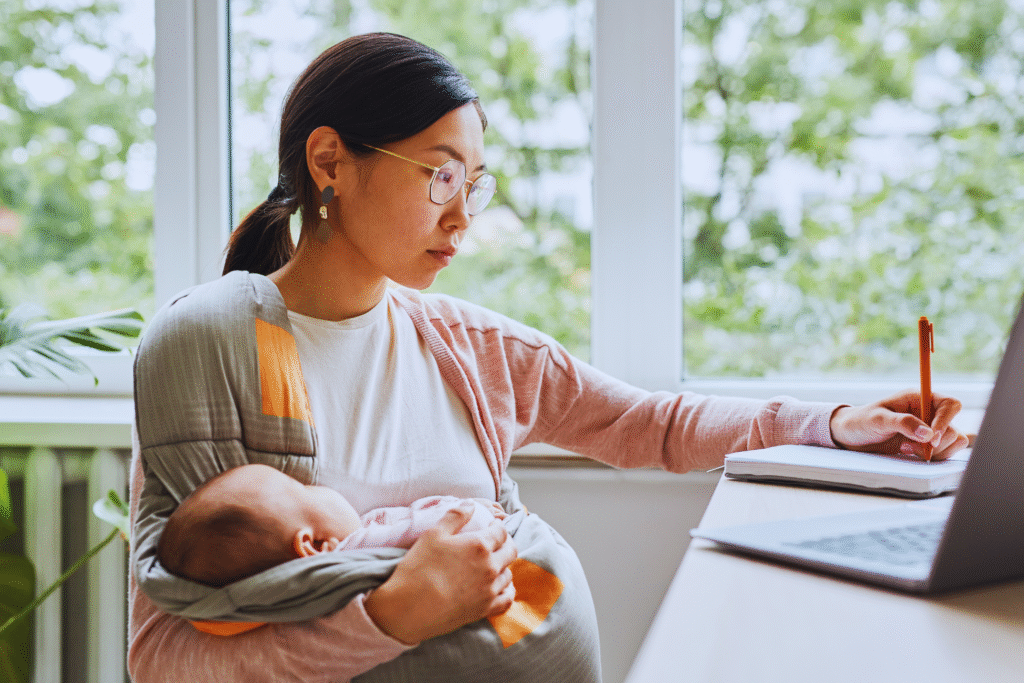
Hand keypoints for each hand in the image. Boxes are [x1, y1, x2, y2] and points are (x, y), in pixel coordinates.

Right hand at [364, 501, 516, 643]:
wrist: (409, 609)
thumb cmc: (418, 568)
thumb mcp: (433, 534)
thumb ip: (455, 517)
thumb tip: (471, 504)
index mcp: (479, 545)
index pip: (501, 531)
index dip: (497, 526)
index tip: (491, 526)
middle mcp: (490, 567)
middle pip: (510, 550)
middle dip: (505, 543)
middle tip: (494, 542)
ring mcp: (489, 590)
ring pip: (508, 574)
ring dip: (503, 566)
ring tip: (492, 564)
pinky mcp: (485, 609)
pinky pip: (507, 598)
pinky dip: (506, 590)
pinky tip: (498, 587)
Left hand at [829, 389, 969, 460]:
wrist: (851, 436)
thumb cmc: (861, 421)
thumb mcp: (878, 420)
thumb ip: (903, 423)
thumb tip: (928, 433)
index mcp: (918, 398)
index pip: (950, 404)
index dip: (946, 421)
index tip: (930, 438)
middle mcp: (928, 411)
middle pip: (953, 427)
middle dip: (936, 442)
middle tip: (909, 446)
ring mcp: (930, 428)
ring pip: (954, 440)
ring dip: (935, 451)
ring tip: (907, 449)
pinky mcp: (927, 443)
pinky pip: (946, 451)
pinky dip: (934, 456)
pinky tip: (910, 453)